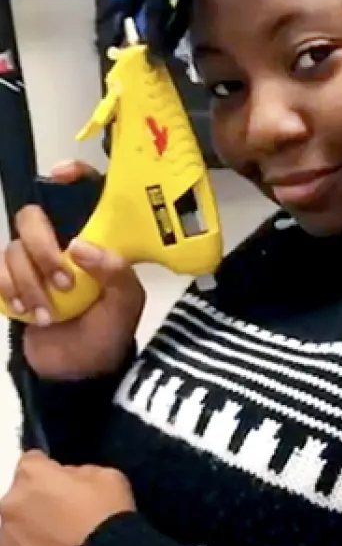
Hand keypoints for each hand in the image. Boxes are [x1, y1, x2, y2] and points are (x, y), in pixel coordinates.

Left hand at [0, 450, 135, 545]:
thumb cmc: (106, 516)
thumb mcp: (107, 476)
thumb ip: (79, 471)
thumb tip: (69, 477)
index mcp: (33, 475)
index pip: (32, 460)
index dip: (48, 468)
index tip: (60, 478)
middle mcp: (10, 502)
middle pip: (20, 495)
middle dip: (37, 500)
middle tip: (63, 512)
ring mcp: (4, 536)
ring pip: (16, 524)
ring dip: (32, 527)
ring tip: (59, 537)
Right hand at [1, 161, 145, 380]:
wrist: (78, 370)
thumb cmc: (109, 331)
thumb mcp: (126, 303)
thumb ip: (116, 272)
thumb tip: (79, 246)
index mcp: (97, 238)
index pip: (86, 194)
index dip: (73, 176)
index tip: (58, 176)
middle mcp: (63, 241)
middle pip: (33, 217)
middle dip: (43, 249)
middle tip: (64, 283)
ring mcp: (33, 261)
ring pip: (13, 249)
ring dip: (30, 283)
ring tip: (49, 313)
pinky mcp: (10, 281)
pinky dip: (9, 291)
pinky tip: (25, 311)